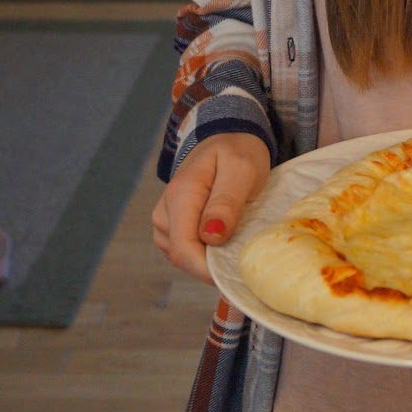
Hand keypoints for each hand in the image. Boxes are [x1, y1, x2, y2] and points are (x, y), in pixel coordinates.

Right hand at [151, 132, 270, 281]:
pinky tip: (225, 242)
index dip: (208, 270)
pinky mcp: (171, 226)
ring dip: (209, 259)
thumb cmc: (238, 150)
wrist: (228, 137)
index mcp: (181, 195)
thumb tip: (211, 237)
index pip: (184, 248)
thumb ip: (226, 203)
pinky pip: (185, 251)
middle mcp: (165, 210)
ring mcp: (165, 220)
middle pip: (182, 256)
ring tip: (238, 242)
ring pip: (183, 257)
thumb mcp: (242, 170)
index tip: (237, 274)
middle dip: (212, 265)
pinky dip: (205, 253)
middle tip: (246, 256)